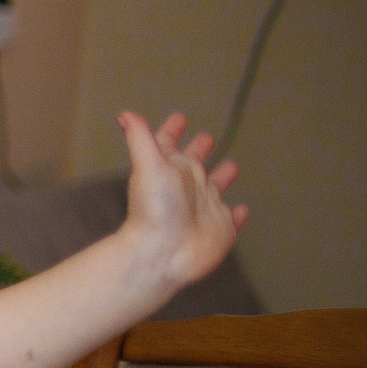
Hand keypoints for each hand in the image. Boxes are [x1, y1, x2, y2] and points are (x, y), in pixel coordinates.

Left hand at [118, 110, 247, 293]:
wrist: (164, 253)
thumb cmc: (154, 209)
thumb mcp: (148, 165)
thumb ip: (140, 139)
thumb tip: (124, 114)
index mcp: (171, 170)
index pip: (169, 145)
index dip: (172, 131)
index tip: (179, 118)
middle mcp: (188, 187)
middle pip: (195, 164)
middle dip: (200, 150)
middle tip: (206, 138)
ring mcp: (205, 209)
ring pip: (216, 188)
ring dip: (223, 177)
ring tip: (231, 166)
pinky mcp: (222, 229)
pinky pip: (233, 220)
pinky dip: (238, 215)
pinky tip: (242, 210)